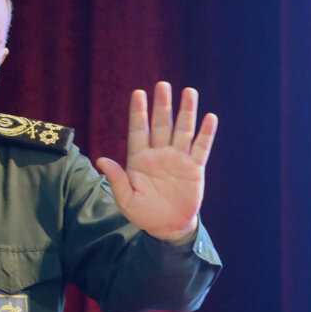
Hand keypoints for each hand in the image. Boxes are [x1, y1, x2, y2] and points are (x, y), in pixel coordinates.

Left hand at [95, 82, 217, 243]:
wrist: (167, 226)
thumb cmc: (143, 214)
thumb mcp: (125, 199)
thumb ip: (116, 179)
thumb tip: (100, 160)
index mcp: (139, 159)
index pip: (138, 130)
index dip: (138, 112)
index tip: (138, 93)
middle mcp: (159, 154)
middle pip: (161, 124)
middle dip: (162, 105)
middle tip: (162, 85)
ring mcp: (178, 159)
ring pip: (183, 130)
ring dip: (186, 112)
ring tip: (189, 91)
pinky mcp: (194, 168)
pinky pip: (201, 148)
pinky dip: (206, 133)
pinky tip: (209, 118)